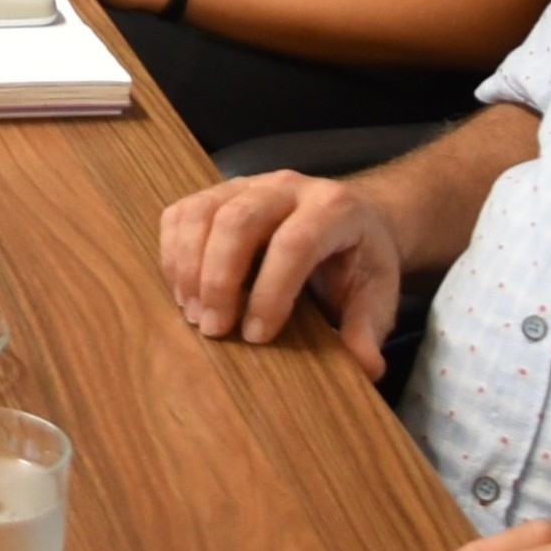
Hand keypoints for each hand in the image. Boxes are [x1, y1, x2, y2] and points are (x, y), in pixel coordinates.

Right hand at [153, 170, 406, 380]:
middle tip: (214, 329)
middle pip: (237, 221)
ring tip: (194, 313)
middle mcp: (288, 186)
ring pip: (201, 213)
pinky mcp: (217, 192)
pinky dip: (173, 253)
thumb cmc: (358, 260)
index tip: (258, 336)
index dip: (270, 291)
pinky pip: (180, 213)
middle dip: (218, 280)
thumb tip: (366, 367)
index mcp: (333, 208)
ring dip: (188, 267)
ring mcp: (247, 184)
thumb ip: (369, 327)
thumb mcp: (377, 294)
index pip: (293, 243)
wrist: (350, 216)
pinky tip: (183, 291)